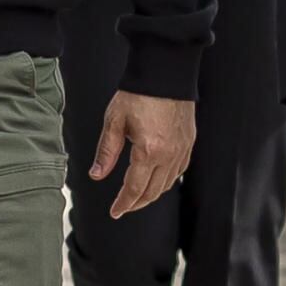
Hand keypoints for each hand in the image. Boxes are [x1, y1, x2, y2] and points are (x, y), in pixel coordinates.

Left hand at [84, 91, 196, 220]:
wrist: (165, 73)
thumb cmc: (138, 94)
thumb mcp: (114, 121)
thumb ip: (106, 151)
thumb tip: (96, 174)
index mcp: (149, 151)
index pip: (135, 188)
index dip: (123, 204)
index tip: (115, 212)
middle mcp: (169, 154)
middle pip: (152, 191)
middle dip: (136, 203)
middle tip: (123, 208)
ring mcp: (182, 149)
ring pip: (167, 184)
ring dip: (151, 194)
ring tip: (137, 197)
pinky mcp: (188, 142)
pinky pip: (179, 171)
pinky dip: (166, 181)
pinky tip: (157, 180)